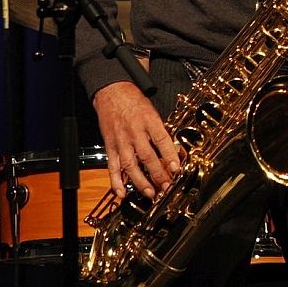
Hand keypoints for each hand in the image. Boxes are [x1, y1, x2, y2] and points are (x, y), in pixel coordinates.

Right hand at [93, 81, 180, 198]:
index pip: (162, 139)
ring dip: (140, 181)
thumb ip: (162, 132)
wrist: (112, 93)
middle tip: (167, 186)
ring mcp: (121, 140)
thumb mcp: (154, 113)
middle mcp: (134, 132)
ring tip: (150, 193)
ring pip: (130, 164)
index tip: (176, 168)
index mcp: (149, 121)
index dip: (170, 155)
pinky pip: (112, 166)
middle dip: (158, 174)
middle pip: (147, 156)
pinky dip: (116, 181)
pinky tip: (121, 193)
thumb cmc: (135, 103)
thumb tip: (177, 151)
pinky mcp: (110, 146)